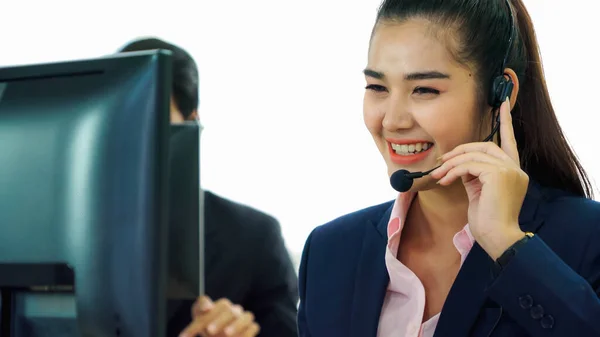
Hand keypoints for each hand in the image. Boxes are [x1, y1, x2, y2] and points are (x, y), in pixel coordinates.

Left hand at [179, 296, 259, 336]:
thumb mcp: (199, 316)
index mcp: (223, 305)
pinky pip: (253, 327)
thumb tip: (207, 307)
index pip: (219, 306)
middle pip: (231, 311)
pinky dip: (246, 333)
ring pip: (247, 316)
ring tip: (226, 333)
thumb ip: (201, 306)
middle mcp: (235, 310)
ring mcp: (244, 319)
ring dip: (236, 325)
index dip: (209, 315)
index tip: (201, 325)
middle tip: (209, 330)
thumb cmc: (206, 326)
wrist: (213, 335)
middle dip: (219, 321)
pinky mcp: (251, 327)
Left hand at [430, 98, 527, 259]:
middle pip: (485, 145)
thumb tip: (459, 165)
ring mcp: (509, 171)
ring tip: (439, 175)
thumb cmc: (486, 221)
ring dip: (451, 164)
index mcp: (514, 171)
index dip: (506, 122)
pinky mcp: (498, 175)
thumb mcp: (479, 192)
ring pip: (474, 155)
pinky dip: (453, 170)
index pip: (510, 140)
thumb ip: (475, 175)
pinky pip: (469, 164)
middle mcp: (515, 168)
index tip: (504, 104)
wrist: (497, 238)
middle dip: (460, 150)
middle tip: (442, 161)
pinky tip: (444, 181)